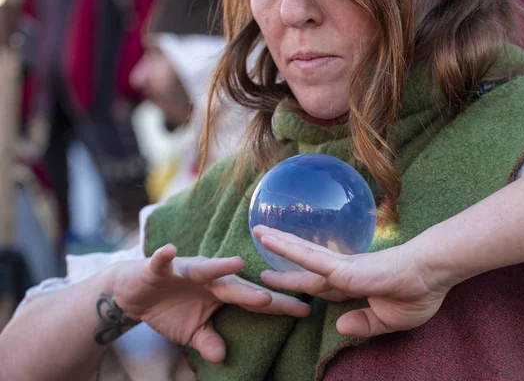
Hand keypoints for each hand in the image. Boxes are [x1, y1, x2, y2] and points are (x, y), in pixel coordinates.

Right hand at [110, 245, 310, 362]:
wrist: (134, 291)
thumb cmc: (170, 308)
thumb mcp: (191, 332)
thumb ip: (208, 340)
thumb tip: (222, 357)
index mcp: (221, 293)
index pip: (254, 300)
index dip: (278, 305)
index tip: (305, 311)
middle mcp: (209, 278)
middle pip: (236, 285)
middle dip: (254, 291)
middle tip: (275, 298)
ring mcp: (185, 270)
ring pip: (205, 268)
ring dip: (219, 266)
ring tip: (237, 263)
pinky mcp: (160, 267)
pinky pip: (162, 261)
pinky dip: (164, 256)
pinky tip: (169, 251)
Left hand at [253, 226, 450, 338]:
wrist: (434, 274)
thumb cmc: (419, 292)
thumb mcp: (390, 321)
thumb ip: (365, 324)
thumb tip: (339, 325)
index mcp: (353, 284)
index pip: (319, 284)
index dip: (298, 282)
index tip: (278, 279)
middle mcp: (344, 271)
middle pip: (305, 265)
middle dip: (281, 258)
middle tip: (259, 243)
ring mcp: (345, 266)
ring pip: (305, 256)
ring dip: (280, 244)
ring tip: (258, 232)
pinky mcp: (348, 268)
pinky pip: (313, 260)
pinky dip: (292, 251)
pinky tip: (274, 242)